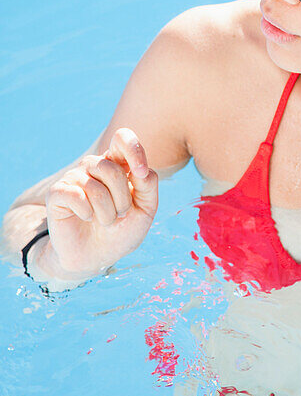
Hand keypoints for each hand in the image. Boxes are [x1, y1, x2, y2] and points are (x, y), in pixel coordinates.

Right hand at [43, 128, 157, 277]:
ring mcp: (74, 177)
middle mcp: (95, 165)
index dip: (133, 150)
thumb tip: (140, 170)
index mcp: (117, 163)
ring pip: (95, 186)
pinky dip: (87, 213)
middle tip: (120, 214)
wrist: (96, 256)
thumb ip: (149, 185)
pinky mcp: (57, 193)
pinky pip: (75, 196)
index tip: (140, 174)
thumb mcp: (146, 209)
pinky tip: (87, 218)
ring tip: (105, 220)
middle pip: (112, 169)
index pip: (122, 138)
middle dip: (122, 199)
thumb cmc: (122, 229)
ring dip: (107, 212)